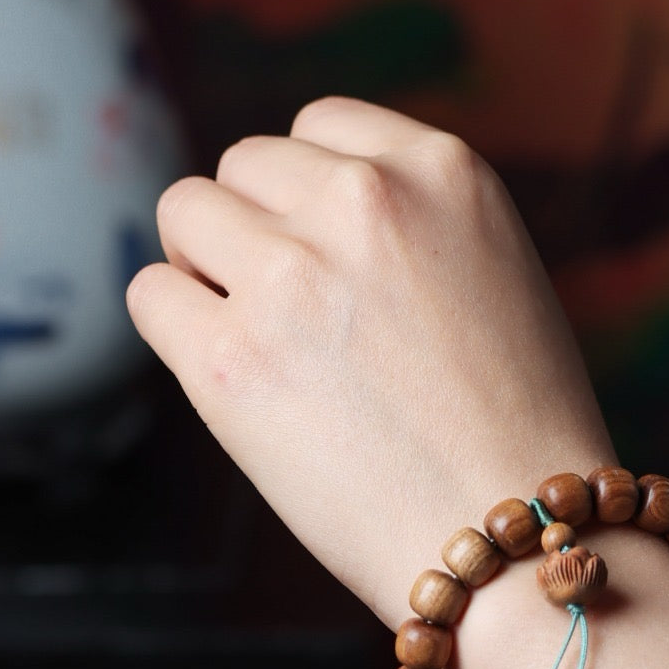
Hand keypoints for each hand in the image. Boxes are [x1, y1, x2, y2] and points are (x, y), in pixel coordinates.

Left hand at [127, 98, 612, 623]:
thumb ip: (407, 224)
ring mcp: (292, 276)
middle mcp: (364, 201)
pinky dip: (174, 327)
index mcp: (444, 169)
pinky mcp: (229, 360)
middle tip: (281, 306)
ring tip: (251, 335)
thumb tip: (292, 214)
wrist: (518, 542)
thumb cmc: (515, 429)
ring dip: (202, 265)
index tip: (314, 244)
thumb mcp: (494, 273)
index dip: (303, 191)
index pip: (319, 126)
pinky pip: (150, 296)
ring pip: (183, 211)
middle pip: (243, 165)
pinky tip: (226, 374)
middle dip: (252, 227)